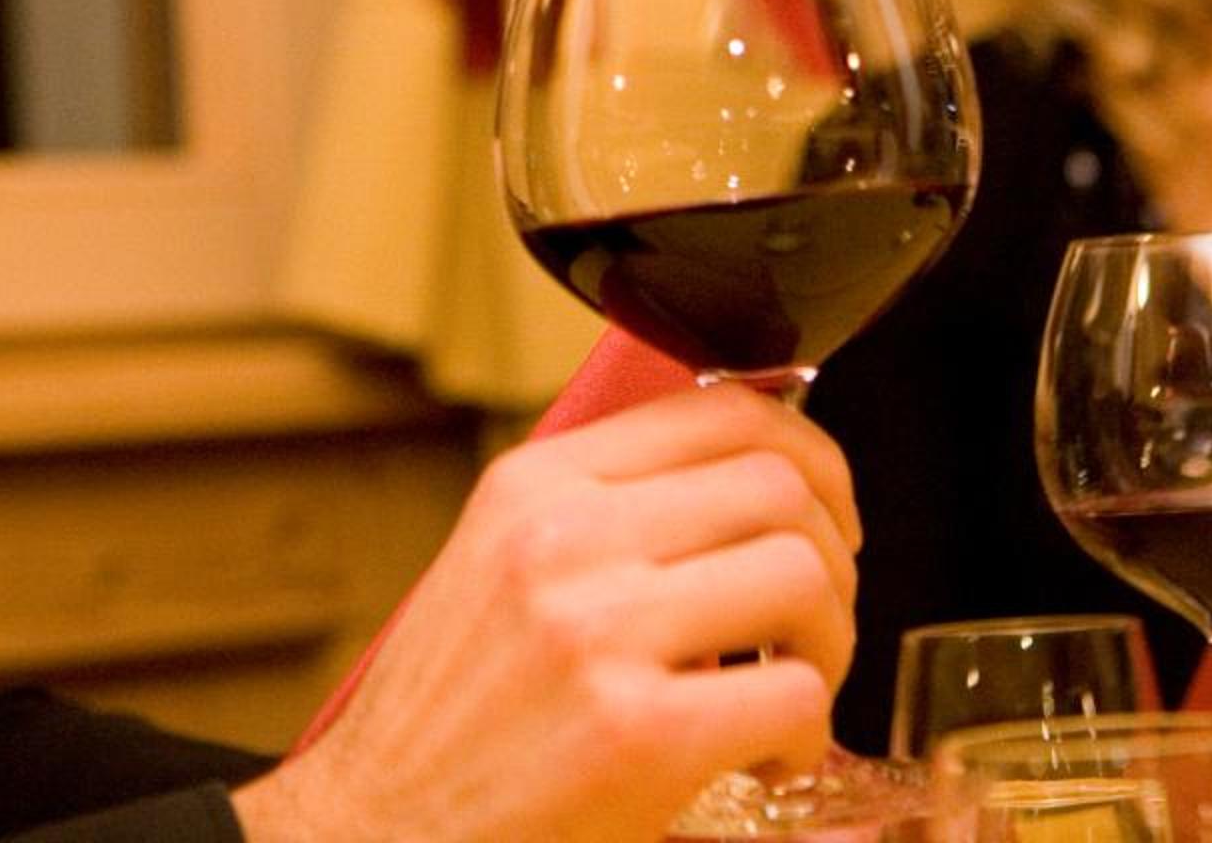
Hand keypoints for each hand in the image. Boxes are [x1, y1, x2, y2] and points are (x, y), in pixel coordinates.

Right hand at [231, 385, 859, 841]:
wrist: (377, 827)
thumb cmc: (450, 716)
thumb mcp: (499, 563)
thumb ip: (604, 510)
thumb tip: (748, 473)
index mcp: (535, 484)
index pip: (724, 409)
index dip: (810, 459)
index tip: (823, 515)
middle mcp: (564, 536)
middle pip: (781, 486)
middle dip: (834, 555)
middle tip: (814, 620)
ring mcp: (599, 630)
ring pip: (802, 577)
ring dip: (829, 641)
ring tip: (788, 686)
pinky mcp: (637, 734)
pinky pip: (793, 694)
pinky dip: (803, 734)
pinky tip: (762, 759)